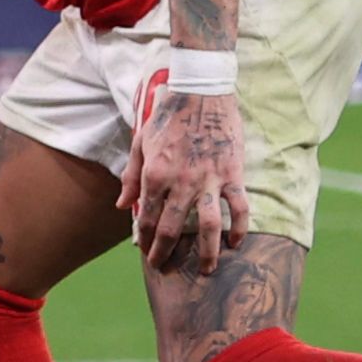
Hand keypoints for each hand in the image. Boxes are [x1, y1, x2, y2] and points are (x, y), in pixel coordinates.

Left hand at [120, 80, 249, 273]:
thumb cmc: (168, 116)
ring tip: (205, 269)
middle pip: (172, 228)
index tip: (145, 252)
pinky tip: (235, 242)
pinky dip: (239, 228)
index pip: (147, 216)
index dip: (145, 238)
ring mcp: (208, 180)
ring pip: (207, 227)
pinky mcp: (232, 174)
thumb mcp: (141, 142)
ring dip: (206, 252)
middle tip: (163, 268)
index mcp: (155, 173)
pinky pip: (238, 207)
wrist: (202, 92)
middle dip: (164, 252)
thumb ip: (131, 176)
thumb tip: (122, 205)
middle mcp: (180, 181)